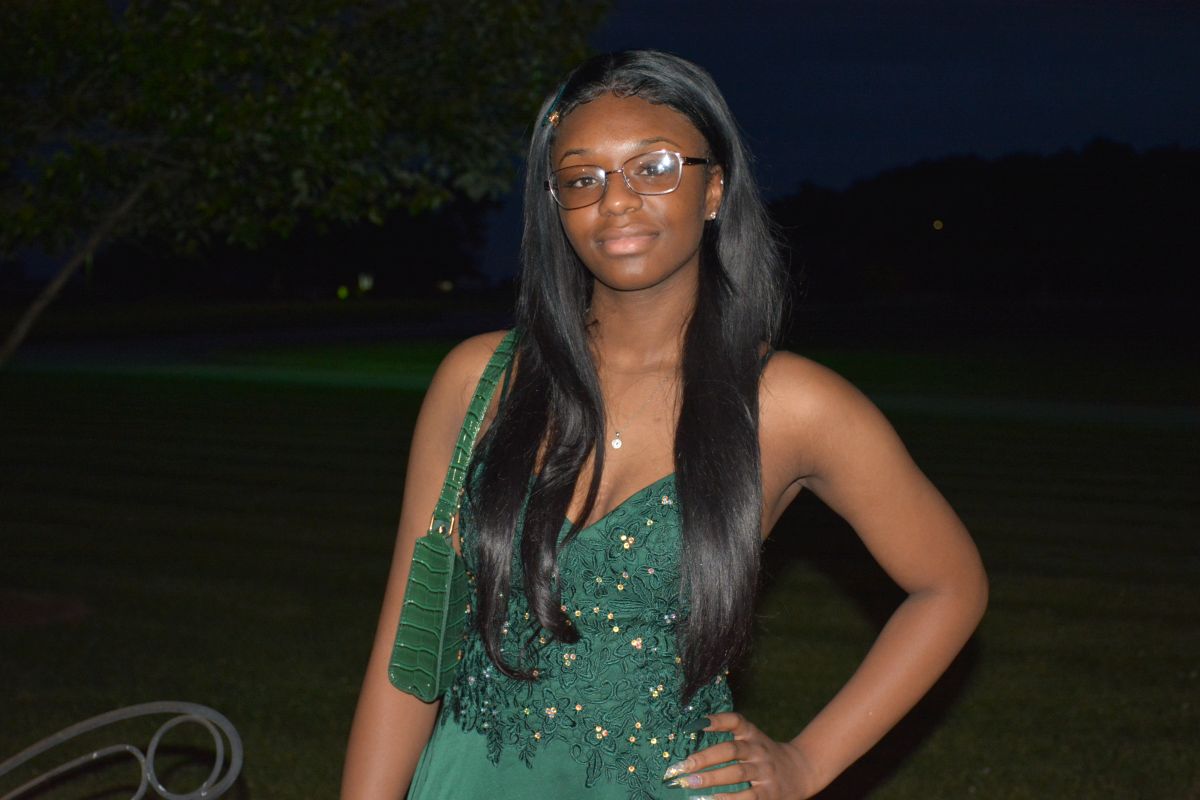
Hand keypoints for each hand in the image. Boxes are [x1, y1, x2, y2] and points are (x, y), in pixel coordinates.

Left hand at [661, 713, 817, 798]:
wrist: (801, 771)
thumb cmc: (765, 755)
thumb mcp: (752, 739)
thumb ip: (730, 736)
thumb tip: (693, 735)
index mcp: (752, 735)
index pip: (736, 721)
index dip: (717, 720)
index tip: (695, 724)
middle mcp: (758, 750)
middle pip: (731, 750)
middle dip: (705, 758)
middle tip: (683, 765)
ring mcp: (764, 772)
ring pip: (737, 773)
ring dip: (712, 778)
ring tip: (691, 783)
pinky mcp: (769, 793)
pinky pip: (748, 796)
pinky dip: (729, 799)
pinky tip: (712, 799)